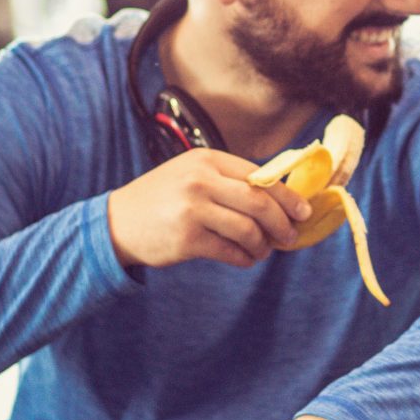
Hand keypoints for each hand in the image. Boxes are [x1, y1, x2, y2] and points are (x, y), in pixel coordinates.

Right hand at [108, 149, 310, 269]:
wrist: (115, 223)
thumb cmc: (162, 200)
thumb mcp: (191, 176)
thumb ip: (229, 182)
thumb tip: (281, 200)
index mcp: (207, 159)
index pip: (260, 176)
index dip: (287, 197)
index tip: (303, 212)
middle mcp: (200, 180)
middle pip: (260, 202)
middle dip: (283, 223)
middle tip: (291, 236)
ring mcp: (192, 209)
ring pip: (249, 230)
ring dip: (263, 246)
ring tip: (263, 251)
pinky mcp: (187, 239)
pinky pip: (231, 252)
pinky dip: (245, 259)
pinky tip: (245, 259)